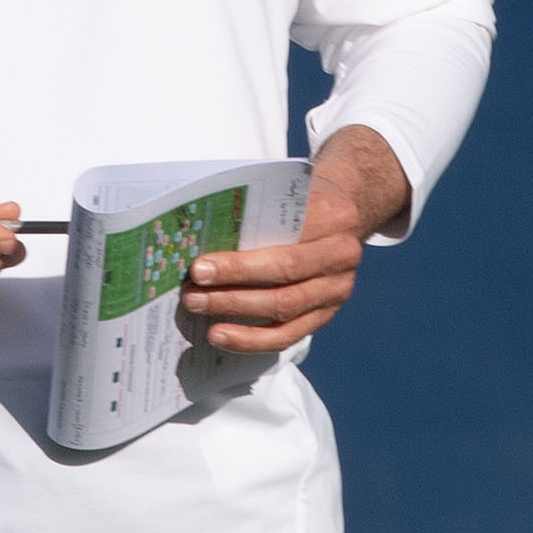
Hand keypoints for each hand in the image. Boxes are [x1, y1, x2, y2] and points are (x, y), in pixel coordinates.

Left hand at [181, 125, 410, 352]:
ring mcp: (336, 288)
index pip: (282, 243)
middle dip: (231, 287)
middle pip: (283, 276)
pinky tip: (221, 336)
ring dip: (235, 311)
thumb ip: (254, 211)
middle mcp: (341, 255)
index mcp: (332, 217)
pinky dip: (252, 339)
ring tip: (197, 307)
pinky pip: (289, 335)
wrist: (338, 216)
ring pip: (285, 308)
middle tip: (191, 292)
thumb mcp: (283, 193)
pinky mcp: (325, 313)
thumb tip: (194, 235)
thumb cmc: (297, 203)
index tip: (198, 267)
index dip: (239, 262)